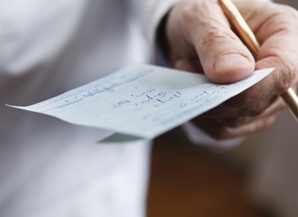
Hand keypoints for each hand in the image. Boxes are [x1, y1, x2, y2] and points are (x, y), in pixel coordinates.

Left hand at [165, 0, 297, 139]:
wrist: (190, 32)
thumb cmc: (200, 16)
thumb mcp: (200, 16)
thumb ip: (215, 42)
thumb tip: (236, 73)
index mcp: (282, 32)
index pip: (284, 69)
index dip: (252, 84)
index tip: (216, 81)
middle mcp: (279, 68)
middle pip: (261, 101)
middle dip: (220, 96)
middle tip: (188, 70)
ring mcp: (264, 94)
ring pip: (239, 120)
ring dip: (206, 103)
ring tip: (189, 71)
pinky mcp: (245, 112)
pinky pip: (223, 129)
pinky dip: (202, 115)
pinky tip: (194, 90)